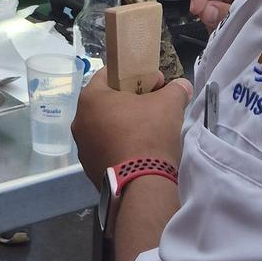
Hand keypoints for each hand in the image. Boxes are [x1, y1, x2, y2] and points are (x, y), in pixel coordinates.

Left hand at [72, 69, 191, 186]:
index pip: (109, 74)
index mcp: (90, 98)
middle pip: (107, 102)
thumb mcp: (168, 104)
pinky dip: (121, 146)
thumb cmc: (148, 135)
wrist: (141, 186)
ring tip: (148, 130)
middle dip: (131, 101)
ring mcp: (83, 147)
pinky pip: (106, 149)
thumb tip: (182, 86)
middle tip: (153, 105)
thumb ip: (175, 89)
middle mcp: (80, 121)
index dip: (135, 74)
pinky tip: (139, 151)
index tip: (155, 83)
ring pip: (105, 127)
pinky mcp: (90, 168)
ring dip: (124, 125)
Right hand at [188, 0, 255, 29]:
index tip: (197, 10)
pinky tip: (228, 35)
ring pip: (211, 6)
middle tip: (213, 25)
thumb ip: (228, 10)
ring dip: (213, 20)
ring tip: (225, 32)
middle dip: (206, 8)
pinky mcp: (235, 12)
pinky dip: (219, 27)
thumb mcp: (255, 5)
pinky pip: (219, 17)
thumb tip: (205, 13)